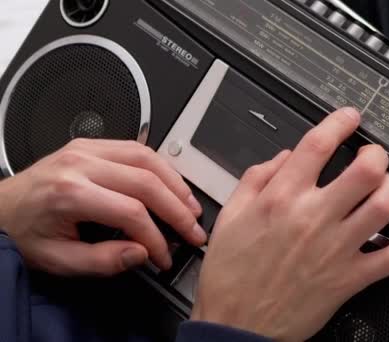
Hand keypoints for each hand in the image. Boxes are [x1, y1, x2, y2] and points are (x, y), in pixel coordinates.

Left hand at [0, 139, 205, 276]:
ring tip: (191, 207)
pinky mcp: (92, 145)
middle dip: (178, 210)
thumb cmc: (24, 231)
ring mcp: (87, 149)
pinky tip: (171, 185)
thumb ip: (102, 261)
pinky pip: (138, 148)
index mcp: (69, 193)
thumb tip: (142, 253)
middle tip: (194, 231)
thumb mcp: (57, 260)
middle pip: (147, 181)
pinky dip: (162, 167)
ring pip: (148, 158)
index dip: (157, 238)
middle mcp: (80, 164)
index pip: (131, 212)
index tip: (164, 256)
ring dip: (176, 184)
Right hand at [191, 108, 388, 340]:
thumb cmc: (232, 274)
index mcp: (281, 199)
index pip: (318, 145)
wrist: (237, 323)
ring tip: (385, 185)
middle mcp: (312, 218)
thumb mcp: (231, 215)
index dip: (339, 122)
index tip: (349, 118)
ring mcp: (335, 249)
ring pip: (383, 206)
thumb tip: (285, 156)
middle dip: (375, 154)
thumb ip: (257, 177)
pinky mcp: (350, 278)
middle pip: (364, 171)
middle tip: (372, 155)